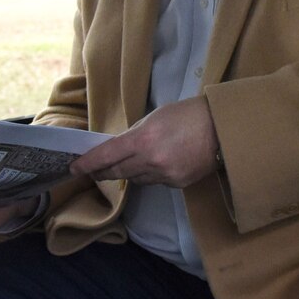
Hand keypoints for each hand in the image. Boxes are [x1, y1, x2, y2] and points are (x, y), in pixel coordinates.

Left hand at [70, 97, 218, 188]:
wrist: (223, 129)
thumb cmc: (188, 114)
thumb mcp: (155, 117)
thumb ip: (135, 135)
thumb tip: (119, 149)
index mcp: (143, 140)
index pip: (107, 156)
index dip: (88, 163)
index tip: (74, 168)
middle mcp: (150, 162)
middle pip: (117, 172)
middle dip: (102, 172)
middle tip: (91, 172)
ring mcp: (165, 176)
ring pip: (136, 179)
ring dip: (128, 172)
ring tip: (127, 164)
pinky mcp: (177, 184)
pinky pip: (155, 181)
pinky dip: (151, 174)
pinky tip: (159, 163)